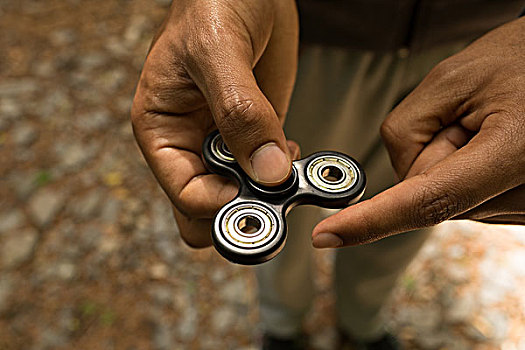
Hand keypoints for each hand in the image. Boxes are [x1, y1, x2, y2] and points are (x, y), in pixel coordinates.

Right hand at [131, 0, 298, 246]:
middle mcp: (190, 144)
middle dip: (242, 211)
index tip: (258, 192)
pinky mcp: (256, 138)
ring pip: (241, 200)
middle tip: (275, 193)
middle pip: (208, 211)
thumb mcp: (218, 52)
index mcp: (162, 130)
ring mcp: (225, 145)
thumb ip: (240, 112)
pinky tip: (297, 158)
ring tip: (291, 170)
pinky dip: (286, 180)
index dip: (221, 204)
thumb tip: (268, 171)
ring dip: (269, 197)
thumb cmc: (213, 3)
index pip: (185, 195)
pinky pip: (268, 177)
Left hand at [312, 17, 524, 247]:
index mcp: (514, 152)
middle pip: (429, 196)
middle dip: (428, 159)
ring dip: (449, 164)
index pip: (427, 199)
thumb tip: (398, 177)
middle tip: (467, 118)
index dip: (372, 221)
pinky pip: (461, 197)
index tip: (327, 235)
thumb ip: (408, 131)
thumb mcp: (452, 80)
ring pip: (442, 199)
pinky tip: (491, 144)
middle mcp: (523, 194)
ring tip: (487, 126)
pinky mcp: (514, 210)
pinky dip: (461, 172)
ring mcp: (522, 208)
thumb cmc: (516, 62)